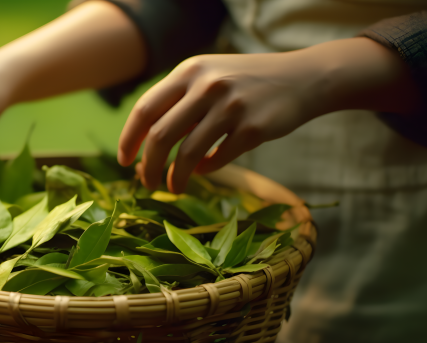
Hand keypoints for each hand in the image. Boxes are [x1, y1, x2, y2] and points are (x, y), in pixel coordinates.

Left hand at [117, 38, 419, 192]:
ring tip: (173, 187)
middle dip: (147, 166)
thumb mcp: (208, 77)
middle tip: (146, 183)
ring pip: (187, 155)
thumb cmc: (244, 83)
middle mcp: (207, 86)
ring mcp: (231, 107)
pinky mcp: (253, 128)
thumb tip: (144, 146)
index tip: (124, 161)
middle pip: (160, 136)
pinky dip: (206, 170)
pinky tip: (205, 170)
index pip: (145, 109)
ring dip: (175, 178)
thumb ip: (177, 102)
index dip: (129, 139)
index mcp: (189, 71)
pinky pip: (217, 160)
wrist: (302, 78)